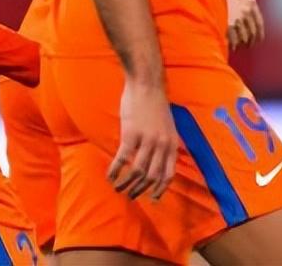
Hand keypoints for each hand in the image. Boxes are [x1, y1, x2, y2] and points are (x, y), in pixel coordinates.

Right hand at [108, 79, 178, 200]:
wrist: (146, 83)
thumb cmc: (153, 103)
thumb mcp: (167, 126)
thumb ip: (164, 143)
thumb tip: (158, 159)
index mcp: (172, 144)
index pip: (167, 175)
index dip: (159, 189)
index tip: (152, 198)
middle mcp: (162, 145)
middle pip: (151, 177)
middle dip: (140, 190)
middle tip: (131, 195)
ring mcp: (147, 140)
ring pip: (137, 172)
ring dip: (126, 184)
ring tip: (118, 188)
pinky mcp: (131, 134)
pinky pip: (122, 159)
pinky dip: (115, 170)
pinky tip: (109, 175)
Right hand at [226, 0, 263, 50]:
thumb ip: (241, 4)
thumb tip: (246, 21)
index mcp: (249, 1)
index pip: (259, 22)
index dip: (259, 34)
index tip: (257, 40)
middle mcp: (246, 10)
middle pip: (252, 32)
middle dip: (250, 41)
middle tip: (246, 46)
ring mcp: (238, 18)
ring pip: (244, 38)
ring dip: (241, 44)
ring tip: (237, 47)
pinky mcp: (228, 25)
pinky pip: (234, 40)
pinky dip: (232, 46)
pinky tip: (230, 47)